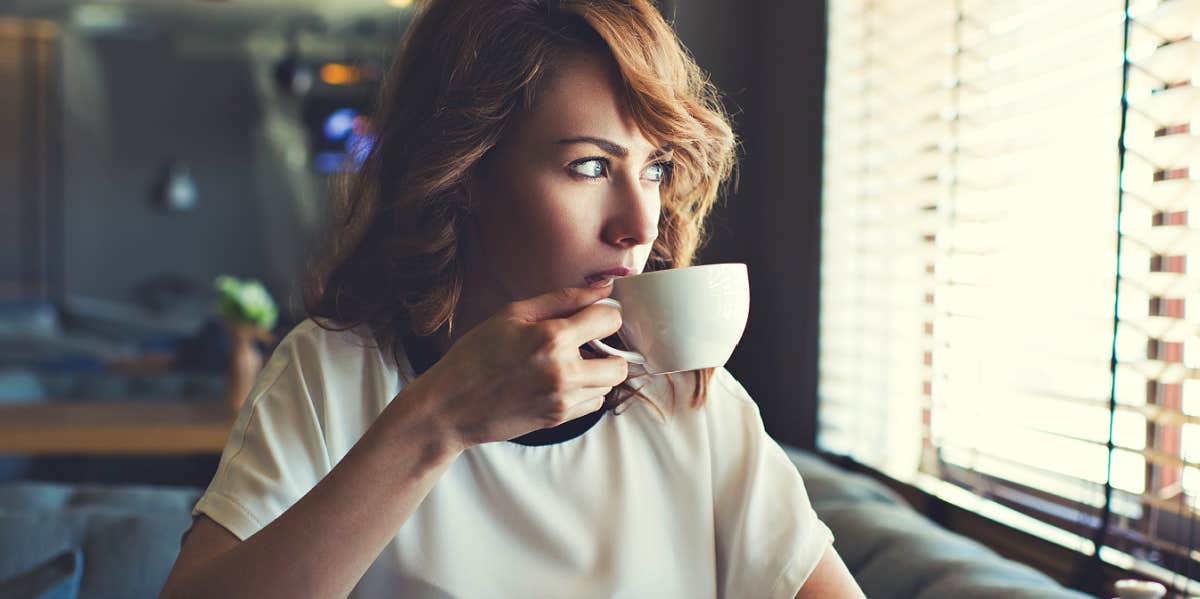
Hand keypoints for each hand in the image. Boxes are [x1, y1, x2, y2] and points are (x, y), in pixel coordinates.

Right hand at [408, 284, 627, 448]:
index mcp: (552, 338)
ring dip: (598, 371)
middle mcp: (564, 372)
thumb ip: (561, 300)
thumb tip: (602, 291)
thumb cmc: (475, 355)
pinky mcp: (559, 419)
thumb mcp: (512, 314)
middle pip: (621, 362)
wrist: (450, 406)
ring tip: (570, 362)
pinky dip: (586, 391)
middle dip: (609, 350)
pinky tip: (561, 381)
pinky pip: (594, 403)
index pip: (609, 320)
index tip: (592, 316)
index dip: (604, 313)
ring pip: (609, 385)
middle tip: (586, 343)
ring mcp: (563, 400)